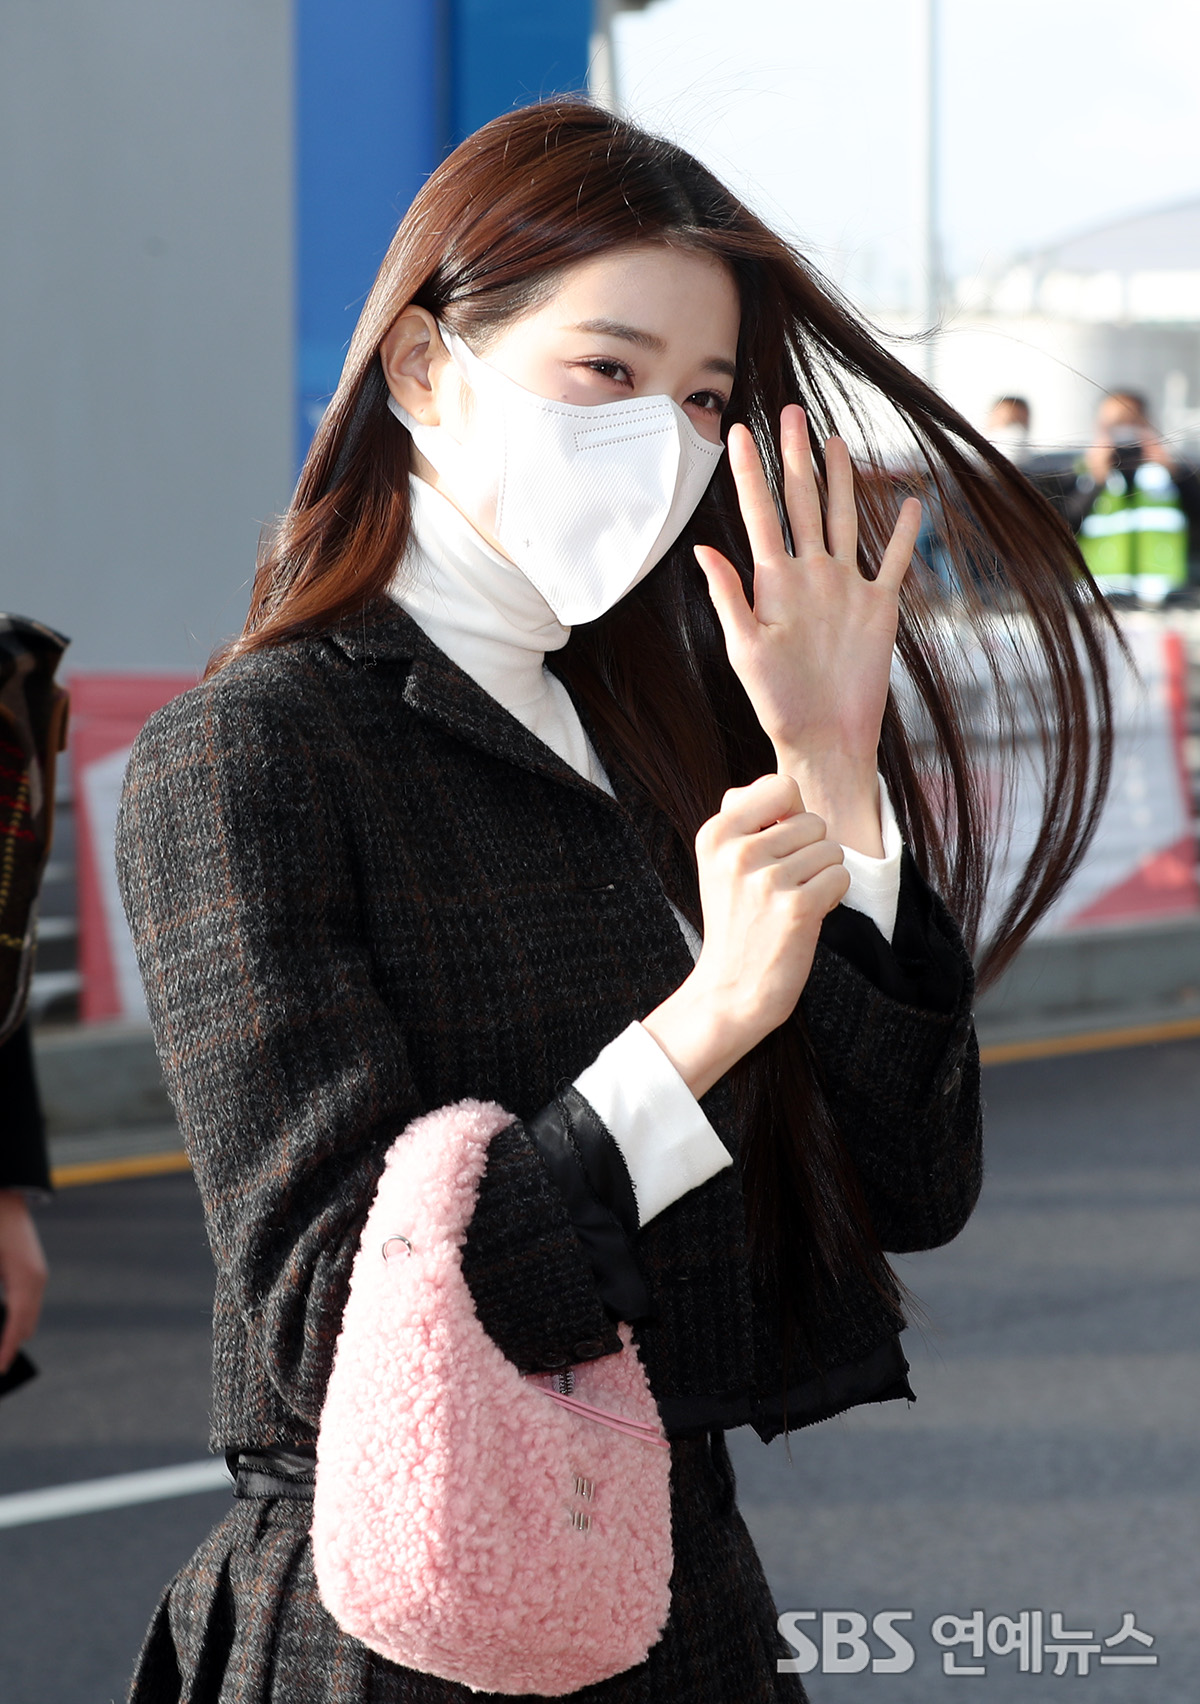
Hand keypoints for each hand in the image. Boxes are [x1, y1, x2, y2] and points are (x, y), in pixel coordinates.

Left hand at [0, 1189, 47, 1371]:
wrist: (4, 1196)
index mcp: (25, 1277)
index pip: (16, 1324)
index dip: (6, 1350)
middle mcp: (36, 1278)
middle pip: (26, 1324)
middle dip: (9, 1346)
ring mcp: (37, 1274)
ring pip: (27, 1315)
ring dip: (12, 1333)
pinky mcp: (31, 1271)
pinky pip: (25, 1303)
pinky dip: (14, 1318)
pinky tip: (0, 1328)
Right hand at [641, 773, 848, 1097]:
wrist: (732, 988)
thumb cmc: (737, 919)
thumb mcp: (721, 861)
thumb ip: (746, 816)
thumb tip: (779, 788)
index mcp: (715, 833)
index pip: (782, 787)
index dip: (791, 814)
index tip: (776, 846)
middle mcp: (738, 852)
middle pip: (812, 821)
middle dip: (809, 851)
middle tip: (782, 885)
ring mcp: (767, 881)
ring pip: (831, 850)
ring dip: (821, 876)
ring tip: (790, 901)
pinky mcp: (796, 908)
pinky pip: (840, 877)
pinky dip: (831, 897)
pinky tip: (805, 916)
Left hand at [694, 407, 920, 853]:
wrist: (824, 738)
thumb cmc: (777, 703)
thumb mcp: (745, 649)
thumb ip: (728, 597)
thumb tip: (702, 549)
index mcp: (774, 581)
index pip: (759, 514)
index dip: (749, 473)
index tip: (738, 431)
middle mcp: (810, 575)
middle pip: (802, 502)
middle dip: (795, 457)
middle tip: (791, 410)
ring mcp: (845, 588)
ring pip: (844, 519)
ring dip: (840, 480)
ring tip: (834, 441)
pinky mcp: (878, 608)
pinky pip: (892, 562)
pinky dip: (902, 534)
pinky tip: (908, 502)